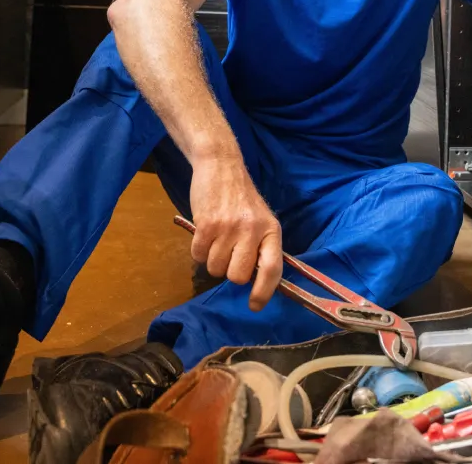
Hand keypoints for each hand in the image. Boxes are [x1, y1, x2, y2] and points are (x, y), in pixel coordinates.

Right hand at [189, 155, 282, 310]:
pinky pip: (199, 256)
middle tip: (229, 253)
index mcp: (271, 231)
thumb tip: (255, 281)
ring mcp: (229, 228)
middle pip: (239, 276)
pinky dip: (199, 251)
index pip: (272, 269)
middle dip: (230, 271)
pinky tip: (205, 234)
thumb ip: (260, 247)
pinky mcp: (207, 225)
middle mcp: (253, 230)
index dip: (264, 292)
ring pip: (216, 269)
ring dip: (213, 260)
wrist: (220, 166)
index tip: (254, 305)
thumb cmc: (241, 198)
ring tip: (217, 239)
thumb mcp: (261, 219)